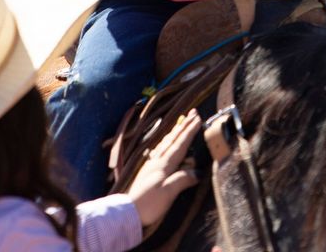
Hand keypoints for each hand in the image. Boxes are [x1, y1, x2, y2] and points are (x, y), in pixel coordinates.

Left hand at [127, 110, 200, 227]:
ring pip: (166, 143)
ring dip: (175, 131)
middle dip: (184, 126)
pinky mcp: (148, 170)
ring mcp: (152, 164)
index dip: (190, 131)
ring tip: (181, 122)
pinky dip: (166, 142)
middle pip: (173, 139)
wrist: (127, 212)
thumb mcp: (169, 193)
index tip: (198, 118)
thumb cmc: (149, 204)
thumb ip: (183, 179)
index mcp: (165, 164)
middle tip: (193, 112)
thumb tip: (198, 172)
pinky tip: (165, 143)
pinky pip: (160, 150)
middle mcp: (158, 160)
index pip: (180, 144)